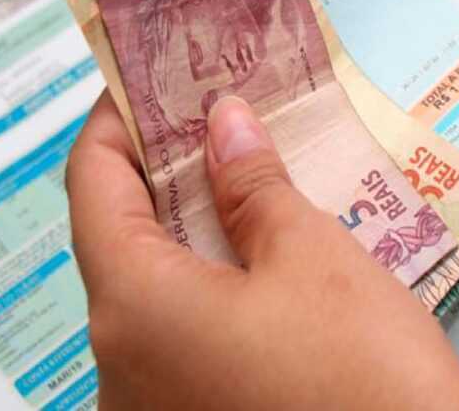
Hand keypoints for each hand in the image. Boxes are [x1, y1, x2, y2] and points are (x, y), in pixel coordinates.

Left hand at [65, 92, 458, 410]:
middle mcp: (120, 366)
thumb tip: (223, 122)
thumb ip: (254, 184)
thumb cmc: (365, 372)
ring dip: (194, 229)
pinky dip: (211, 285)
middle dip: (167, 174)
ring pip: (156, 291)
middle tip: (216, 119)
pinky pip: (183, 336)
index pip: (93, 184)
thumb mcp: (313, 256)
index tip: (154, 80)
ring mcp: (153, 406)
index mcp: (134, 307)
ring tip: (249, 176)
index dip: (120, 121)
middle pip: (121, 240)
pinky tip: (262, 257)